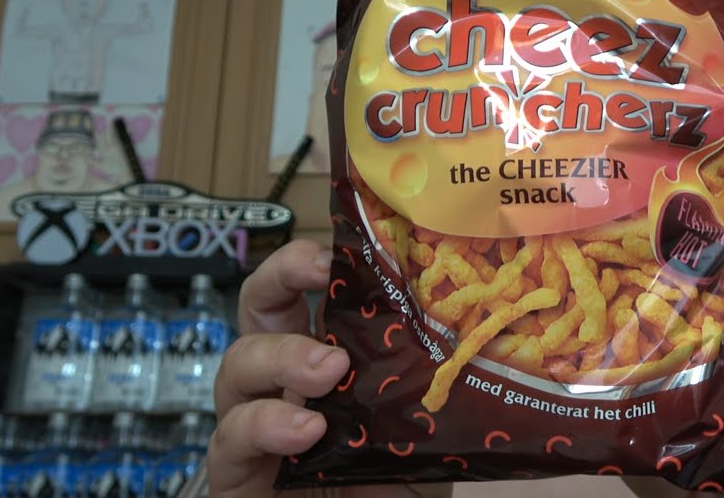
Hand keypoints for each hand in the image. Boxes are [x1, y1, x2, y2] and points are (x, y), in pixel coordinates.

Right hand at [207, 241, 443, 497]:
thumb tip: (494, 326)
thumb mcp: (435, 423)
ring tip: (327, 369)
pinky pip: (229, 439)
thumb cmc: (406, 486)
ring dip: (281, 356)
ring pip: (237, 366)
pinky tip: (304, 429)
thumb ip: (446, 377)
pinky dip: (263, 425)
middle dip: (279, 277)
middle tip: (316, 274)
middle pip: (260, 307)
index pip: (311, 291)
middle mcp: (292, 383)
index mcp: (338, 357)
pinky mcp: (238, 473)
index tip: (342, 249)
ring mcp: (259, 424)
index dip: (317, 260)